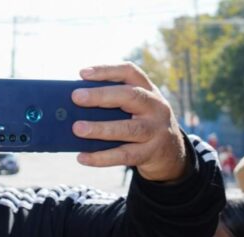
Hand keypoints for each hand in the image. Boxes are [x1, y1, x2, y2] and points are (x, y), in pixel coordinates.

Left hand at [71, 62, 187, 181]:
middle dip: (102, 96)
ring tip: (77, 128)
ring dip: (100, 128)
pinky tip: (82, 157)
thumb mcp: (135, 108)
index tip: (82, 73)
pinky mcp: (150, 153)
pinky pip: (123, 155)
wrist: (171, 153)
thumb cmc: (141, 124)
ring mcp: (156, 131)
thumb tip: (72, 108)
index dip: (107, 71)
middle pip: (131, 97)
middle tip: (76, 97)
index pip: (130, 72)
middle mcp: (156, 107)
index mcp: (148, 90)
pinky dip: (101, 157)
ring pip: (128, 129)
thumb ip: (112, 104)